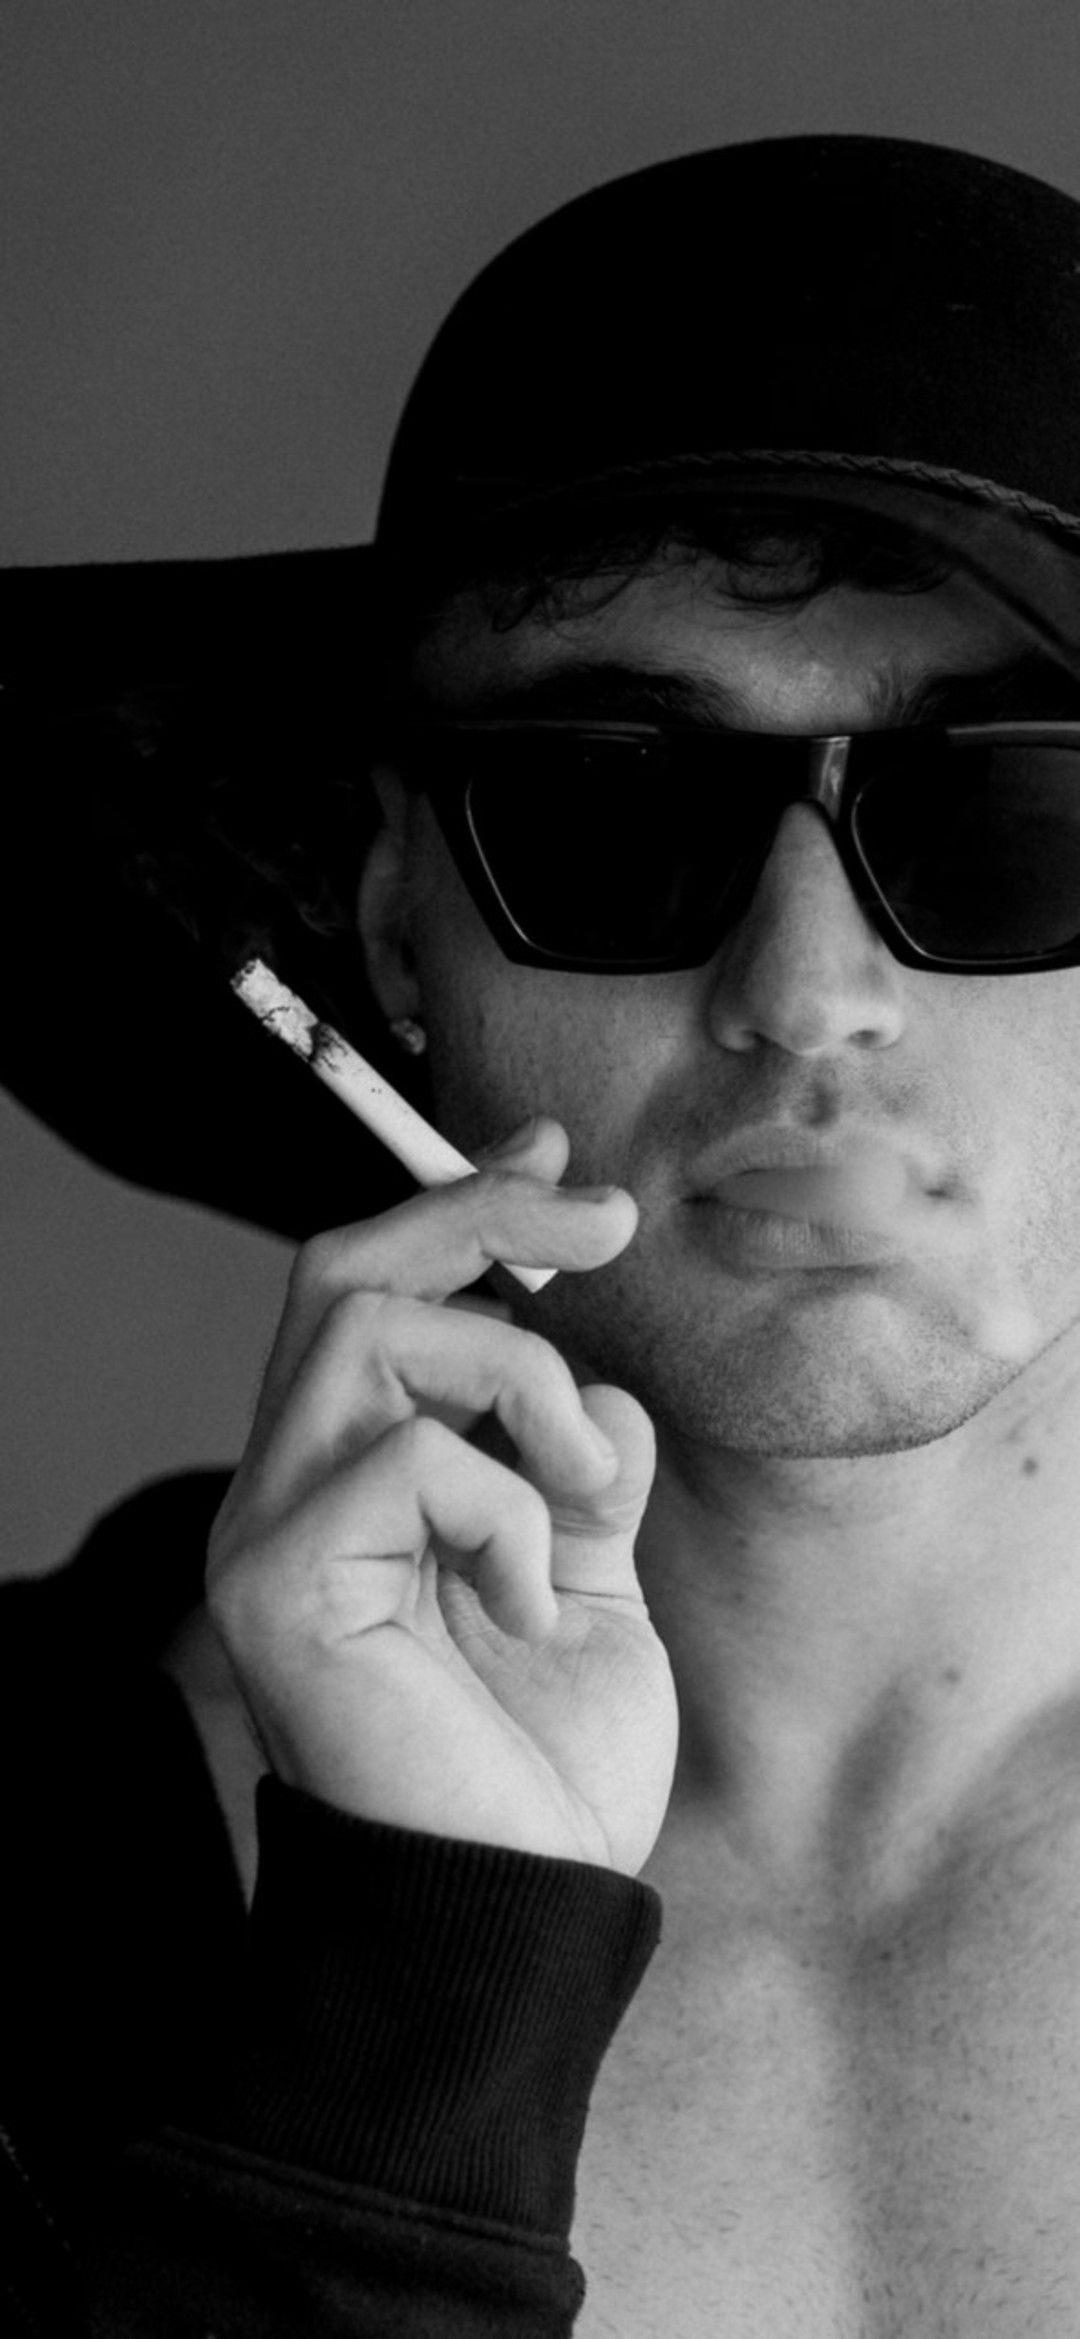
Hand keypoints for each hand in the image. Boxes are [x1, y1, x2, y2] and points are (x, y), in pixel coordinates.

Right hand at [206, 1120, 677, 1875]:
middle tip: (601, 1218)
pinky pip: (407, 1454)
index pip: (372, 1295)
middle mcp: (287, 1490)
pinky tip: (534, 1601)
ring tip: (578, 1483)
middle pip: (344, 1272)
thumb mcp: (588, 1573)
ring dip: (519, 1374)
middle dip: (480, 1214)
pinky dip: (509, 1508)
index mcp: (352, 1483)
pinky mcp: (274, 1582)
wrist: (526, 1914)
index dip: (457, 1204)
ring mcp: (265, 1532)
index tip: (555, 1159)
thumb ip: (576, 1467)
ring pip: (366, 1327)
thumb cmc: (548, 1764)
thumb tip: (596, 1381)